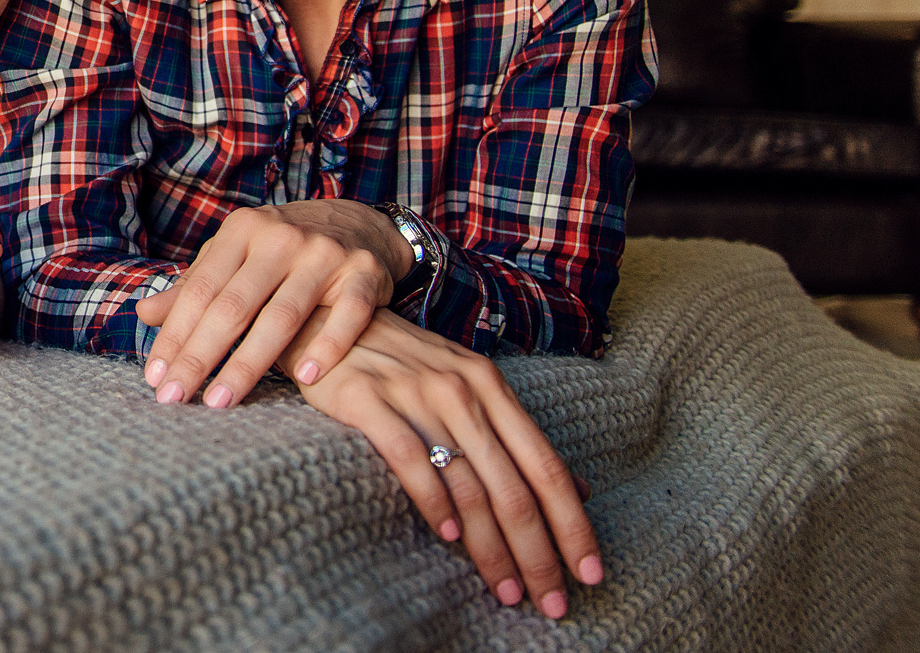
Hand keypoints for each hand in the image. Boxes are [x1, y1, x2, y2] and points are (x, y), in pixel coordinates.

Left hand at [137, 200, 406, 407]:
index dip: (175, 334)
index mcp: (241, 231)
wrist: (356, 222)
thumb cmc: (280, 250)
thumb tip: (143, 314)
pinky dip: (327, 346)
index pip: (200, 290)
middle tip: (175, 397)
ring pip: (282, 316)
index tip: (155, 376)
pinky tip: (305, 378)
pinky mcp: (364, 272)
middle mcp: (279, 238)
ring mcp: (323, 254)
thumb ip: (194, 287)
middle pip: (233, 306)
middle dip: (200, 356)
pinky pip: (347, 315)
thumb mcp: (235, 256)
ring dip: (248, 363)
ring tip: (220, 401)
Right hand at [296, 307, 601, 617]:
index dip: (572, 524)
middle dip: (536, 553)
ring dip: (490, 546)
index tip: (590, 573)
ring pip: (467, 483)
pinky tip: (447, 535)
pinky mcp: (368, 398)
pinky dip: (432, 499)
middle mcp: (461, 389)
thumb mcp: (468, 385)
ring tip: (504, 588)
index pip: (546, 466)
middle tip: (549, 601)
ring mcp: (415, 393)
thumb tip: (578, 488)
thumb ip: (515, 434)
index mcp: (491, 387)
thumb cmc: (402, 362)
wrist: (330, 317)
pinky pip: (408, 455)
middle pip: (512, 486)